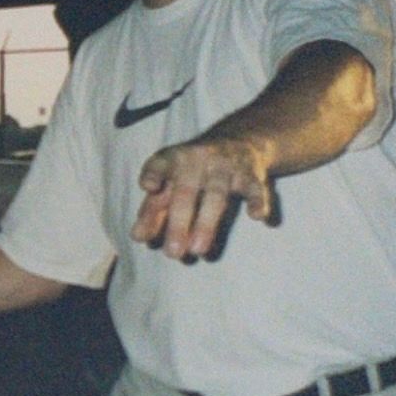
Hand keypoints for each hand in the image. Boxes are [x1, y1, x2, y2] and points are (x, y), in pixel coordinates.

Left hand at [132, 137, 273, 258]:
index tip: (149, 187)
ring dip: (207, 223)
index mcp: (173, 160)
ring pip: (216, 195)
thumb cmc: (192, 173)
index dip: (154, 173)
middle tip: (173, 253)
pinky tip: (258, 217)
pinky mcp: (250, 174)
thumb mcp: (170, 185)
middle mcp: (198, 160)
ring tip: (198, 251)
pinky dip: (258, 201)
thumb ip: (152, 211)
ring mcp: (225, 166)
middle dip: (179, 223)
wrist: (238, 142)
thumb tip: (138, 237)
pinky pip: (255, 188)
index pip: (160, 164)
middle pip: (186, 192)